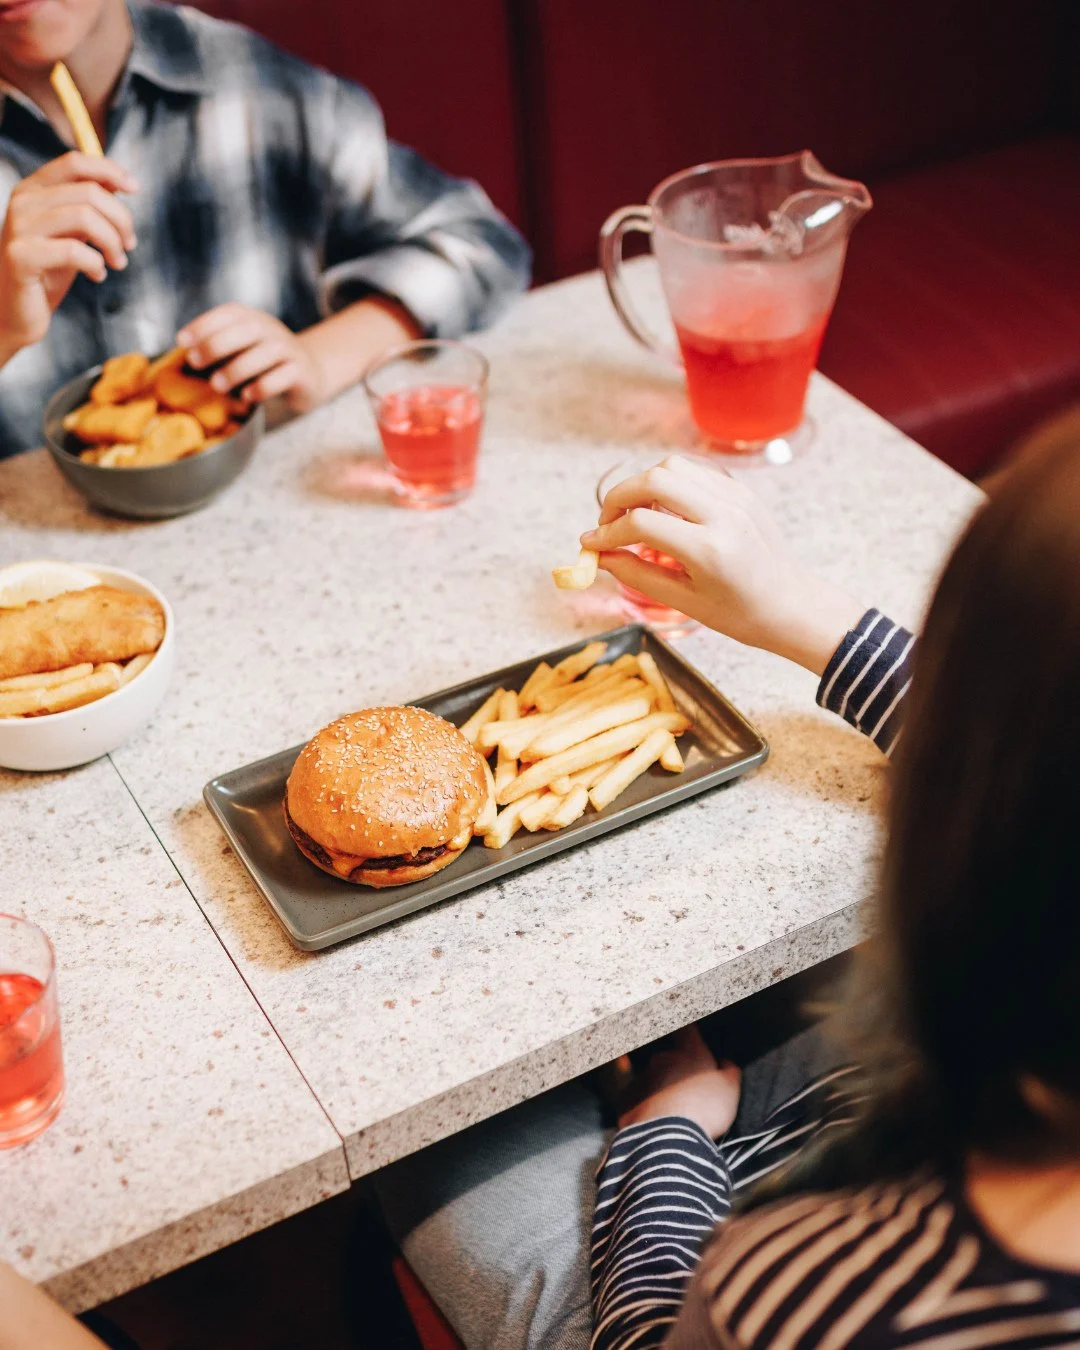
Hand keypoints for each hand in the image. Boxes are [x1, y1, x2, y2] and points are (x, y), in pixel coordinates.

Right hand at [0, 152, 137, 359]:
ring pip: (84, 217)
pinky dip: (96, 264)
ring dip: (113, 243)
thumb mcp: (72, 231)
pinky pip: (73, 251)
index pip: (75, 162)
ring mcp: (19, 228)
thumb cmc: (48, 270)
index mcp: (34, 189)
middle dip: (121, 219)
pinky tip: (97, 275)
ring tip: (117, 262)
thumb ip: (89, 206)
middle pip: (88, 192)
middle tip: (129, 244)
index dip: (110, 170)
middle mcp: (23, 202)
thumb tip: (119, 182)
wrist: (15, 310)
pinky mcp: (21, 257)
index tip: (135, 188)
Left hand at [178, 304, 323, 413]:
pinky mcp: (301, 372)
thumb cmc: (264, 364)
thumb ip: (219, 349)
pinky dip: (264, 386)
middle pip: (247, 329)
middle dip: (217, 344)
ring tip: (217, 385)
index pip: (230, 313)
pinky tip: (248, 397)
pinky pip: (284, 376)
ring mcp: (289, 350)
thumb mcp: (242, 349)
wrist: (309, 374)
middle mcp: (272, 330)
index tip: (181, 341)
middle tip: (195, 362)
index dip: (204, 324)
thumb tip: (186, 357)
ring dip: (237, 368)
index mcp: (253, 319)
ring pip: (266, 353)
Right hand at [581, 455, 865, 675]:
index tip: (591, 544)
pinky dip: (669, 484)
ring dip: (643, 485)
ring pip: (673, 467)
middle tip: (607, 522)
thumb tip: (599, 555)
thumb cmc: (741, 613)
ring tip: (634, 516)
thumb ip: (637, 574)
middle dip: (619, 497)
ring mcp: (736, 497)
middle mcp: (724, 514)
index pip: (642, 523)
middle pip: (655, 479)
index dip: (608, 532)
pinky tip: (663, 511)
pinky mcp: (741, 491)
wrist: (791, 605)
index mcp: (710, 549)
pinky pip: (694, 472)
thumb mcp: (684, 601)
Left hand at [619, 1026, 741, 1138]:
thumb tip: (725, 1062)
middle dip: (676, 1072)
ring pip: (652, 1079)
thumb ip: (729, 1070)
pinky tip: (654, 1123)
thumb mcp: (730, 1090)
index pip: (687, 1030)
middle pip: (668, 1059)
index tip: (690, 1039)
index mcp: (689, 1054)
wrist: (666, 1138)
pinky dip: (644, 1107)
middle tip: (687, 1095)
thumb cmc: (704, 1109)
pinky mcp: (627, 1099)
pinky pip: (636, 1099)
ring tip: (672, 1115)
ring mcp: (642, 1077)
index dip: (689, 1033)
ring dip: (660, 1091)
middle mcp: (662, 1059)